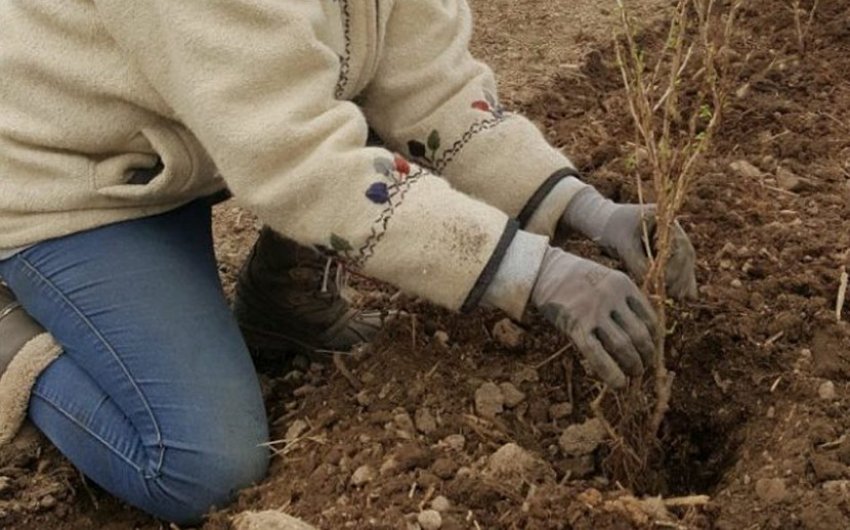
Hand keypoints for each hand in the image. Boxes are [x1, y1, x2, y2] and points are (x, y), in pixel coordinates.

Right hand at [531, 247, 658, 388]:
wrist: (543, 270)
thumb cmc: (575, 277)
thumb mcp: (605, 278)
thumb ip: (621, 299)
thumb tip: (638, 332)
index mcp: (623, 284)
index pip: (649, 317)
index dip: (653, 338)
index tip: (651, 347)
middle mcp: (612, 297)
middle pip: (639, 333)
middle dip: (647, 354)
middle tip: (645, 365)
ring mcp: (594, 312)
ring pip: (623, 346)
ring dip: (633, 364)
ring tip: (634, 373)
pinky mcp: (576, 325)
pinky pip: (597, 354)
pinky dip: (611, 372)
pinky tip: (618, 384)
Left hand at [600, 204, 697, 299]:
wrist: (601, 223)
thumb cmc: (611, 229)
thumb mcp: (623, 245)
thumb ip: (637, 262)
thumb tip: (654, 282)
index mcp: (665, 219)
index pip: (680, 244)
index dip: (678, 265)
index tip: (669, 281)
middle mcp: (672, 229)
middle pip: (685, 255)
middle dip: (682, 276)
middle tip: (679, 294)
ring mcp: (670, 240)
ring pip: (683, 262)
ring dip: (683, 281)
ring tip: (681, 298)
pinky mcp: (664, 251)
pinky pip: (675, 267)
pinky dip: (677, 281)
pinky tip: (684, 296)